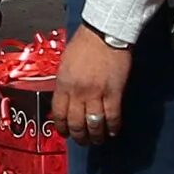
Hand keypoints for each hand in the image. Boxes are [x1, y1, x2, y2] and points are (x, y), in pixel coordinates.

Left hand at [52, 27, 132, 145]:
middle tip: (83, 141)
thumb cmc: (84, 44)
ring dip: (96, 136)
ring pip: (93, 124)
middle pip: (76, 123)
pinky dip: (112, 127)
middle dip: (79, 137)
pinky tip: (113, 131)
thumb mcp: (65, 64)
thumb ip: (64, 84)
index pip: (58, 114)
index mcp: (63, 84)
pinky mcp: (114, 92)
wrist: (104, 32)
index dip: (62, 128)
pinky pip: (112, 116)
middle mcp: (77, 92)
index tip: (66, 133)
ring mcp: (96, 93)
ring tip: (98, 140)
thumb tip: (65, 101)